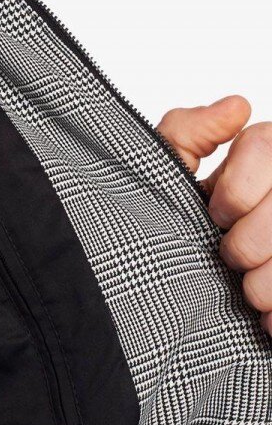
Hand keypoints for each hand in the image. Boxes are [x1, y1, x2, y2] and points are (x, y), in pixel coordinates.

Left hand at [157, 96, 271, 335]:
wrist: (170, 294)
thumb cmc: (168, 223)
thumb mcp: (164, 175)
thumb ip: (187, 134)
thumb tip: (237, 107)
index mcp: (264, 157)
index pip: (267, 146)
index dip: (236, 191)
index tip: (215, 214)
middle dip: (247, 243)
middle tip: (228, 255)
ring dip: (263, 285)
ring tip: (247, 290)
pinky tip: (266, 317)